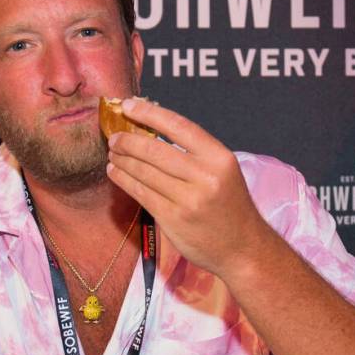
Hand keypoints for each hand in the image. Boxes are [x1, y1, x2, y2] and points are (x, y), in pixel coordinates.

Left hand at [105, 98, 267, 276]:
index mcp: (219, 158)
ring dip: (122, 160)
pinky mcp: (173, 219)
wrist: (242, 248)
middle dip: (128, 140)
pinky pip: (141, 193)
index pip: (179, 126)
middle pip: (155, 150)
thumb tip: (151, 129)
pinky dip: (124, 180)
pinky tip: (115, 172)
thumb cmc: (229, 205)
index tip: (129, 106)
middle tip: (115, 136)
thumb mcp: (223, 171)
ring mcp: (188, 200)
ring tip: (112, 153)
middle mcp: (205, 177)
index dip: (150, 113)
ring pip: (144, 172)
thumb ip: (194, 152)